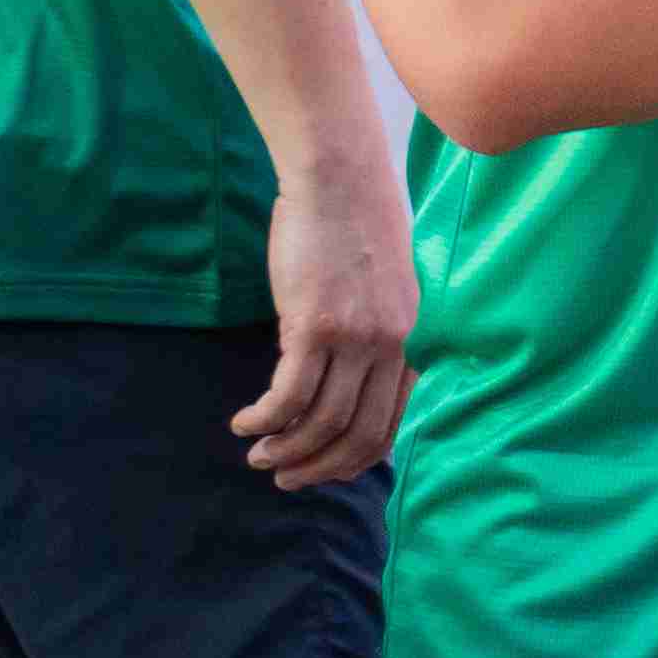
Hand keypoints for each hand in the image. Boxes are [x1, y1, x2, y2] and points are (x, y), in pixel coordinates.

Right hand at [232, 152, 415, 487]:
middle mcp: (391, 346)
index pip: (392, 423)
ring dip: (284, 449)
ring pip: (319, 421)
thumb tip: (351, 379)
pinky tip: (245, 422)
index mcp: (412, 341)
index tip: (323, 469)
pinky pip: (287, 395)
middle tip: (285, 478)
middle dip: (319, 467)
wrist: (340, 178)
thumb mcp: (385, 288)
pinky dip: (264, 419)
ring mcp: (355, 338)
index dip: (355, 457)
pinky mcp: (314, 325)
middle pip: (358, 434)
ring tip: (257, 454)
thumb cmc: (356, 227)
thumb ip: (378, 333)